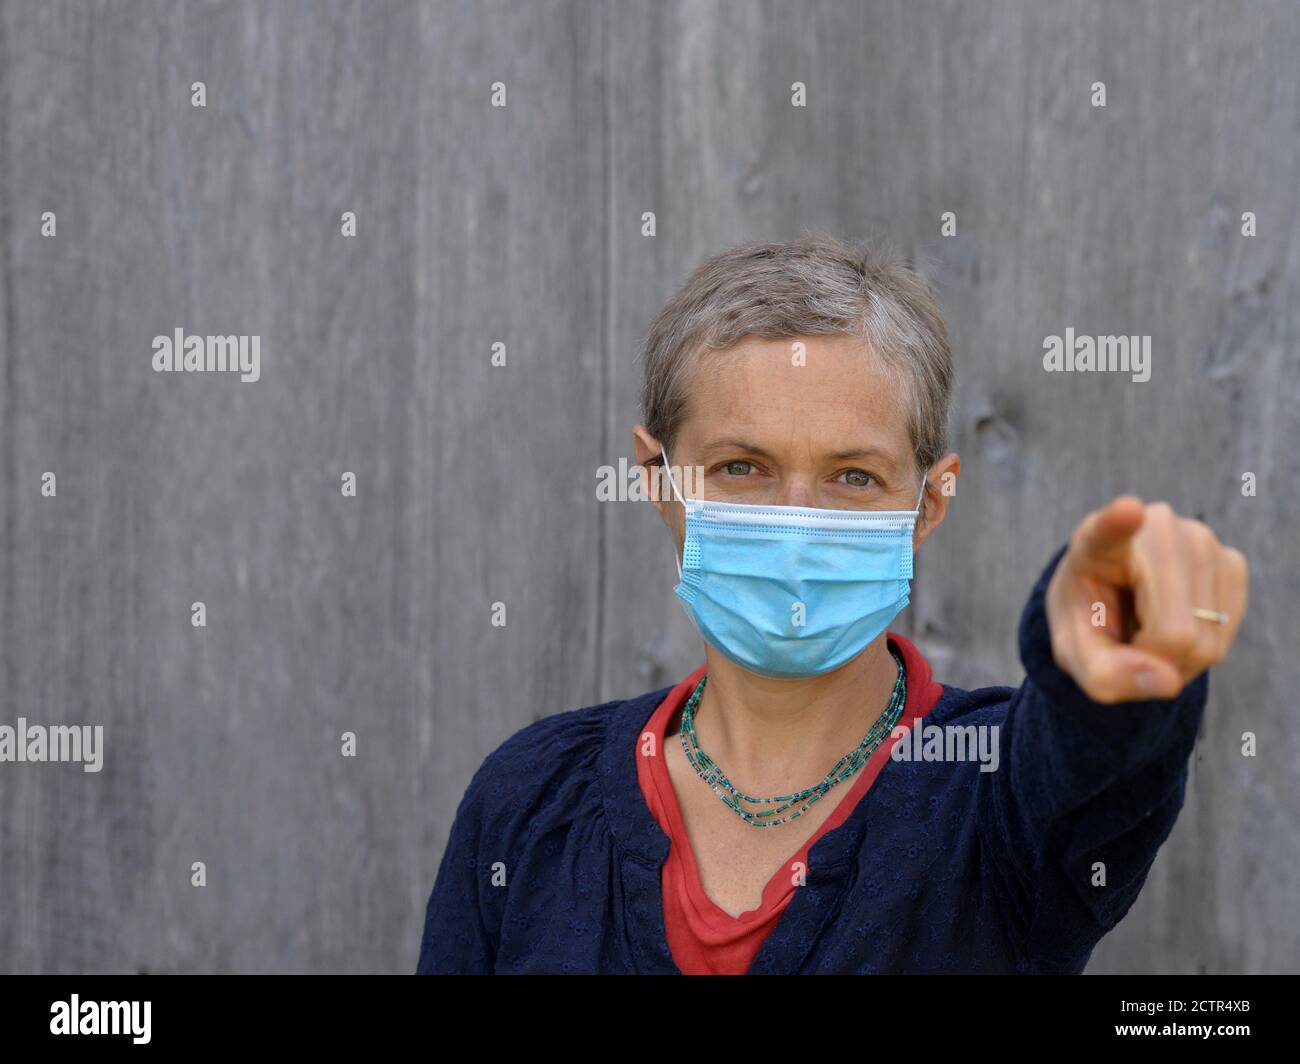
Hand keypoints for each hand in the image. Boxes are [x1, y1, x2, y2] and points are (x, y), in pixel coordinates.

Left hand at [1045, 495, 1247, 702]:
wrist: (1113, 601)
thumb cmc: (1089, 620)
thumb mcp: (1075, 654)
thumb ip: (1103, 674)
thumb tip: (1167, 682)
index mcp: (1096, 543)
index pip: (1109, 530)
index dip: (1119, 523)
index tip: (1128, 510)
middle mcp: (1155, 531)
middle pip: (1173, 632)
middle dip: (1152, 659)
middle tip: (1129, 641)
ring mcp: (1201, 541)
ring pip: (1206, 639)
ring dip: (1177, 657)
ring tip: (1148, 629)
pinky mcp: (1231, 560)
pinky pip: (1227, 633)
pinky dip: (1202, 647)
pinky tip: (1178, 623)